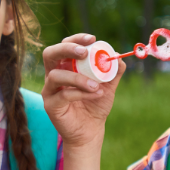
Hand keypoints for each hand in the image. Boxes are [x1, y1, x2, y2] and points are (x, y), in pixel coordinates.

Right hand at [41, 33, 125, 147]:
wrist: (91, 131)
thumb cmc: (95, 106)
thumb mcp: (107, 86)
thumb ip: (113, 72)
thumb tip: (119, 57)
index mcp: (65, 66)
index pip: (64, 46)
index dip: (76, 39)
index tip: (93, 39)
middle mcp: (53, 75)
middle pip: (50, 54)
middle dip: (67, 49)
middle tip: (85, 52)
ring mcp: (49, 90)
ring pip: (56, 75)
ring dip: (78, 78)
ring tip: (97, 86)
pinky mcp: (51, 105)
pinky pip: (63, 95)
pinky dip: (82, 93)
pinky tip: (96, 95)